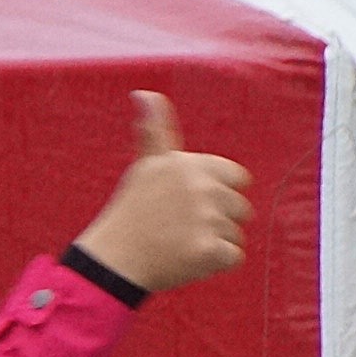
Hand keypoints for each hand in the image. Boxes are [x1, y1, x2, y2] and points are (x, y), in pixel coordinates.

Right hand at [71, 92, 252, 292]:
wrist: (114, 259)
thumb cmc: (132, 211)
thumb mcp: (145, 165)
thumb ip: (155, 129)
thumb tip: (144, 93)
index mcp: (191, 165)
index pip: (237, 178)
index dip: (218, 193)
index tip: (191, 204)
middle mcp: (201, 188)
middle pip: (240, 208)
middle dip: (217, 220)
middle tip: (182, 228)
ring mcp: (206, 220)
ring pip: (235, 234)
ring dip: (215, 243)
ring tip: (181, 244)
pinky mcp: (209, 251)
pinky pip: (233, 257)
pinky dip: (215, 263)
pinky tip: (188, 259)